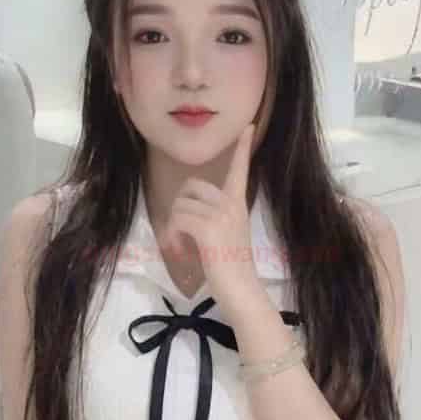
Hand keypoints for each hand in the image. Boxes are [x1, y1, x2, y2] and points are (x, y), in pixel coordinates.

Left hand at [161, 122, 263, 311]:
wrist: (242, 292)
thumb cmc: (233, 271)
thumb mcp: (228, 237)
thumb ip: (215, 220)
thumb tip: (188, 216)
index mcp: (239, 205)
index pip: (240, 170)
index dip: (243, 148)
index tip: (248, 127)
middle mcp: (232, 204)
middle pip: (192, 186)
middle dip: (179, 206)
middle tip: (179, 232)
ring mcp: (221, 214)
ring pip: (181, 205)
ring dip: (173, 227)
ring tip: (179, 247)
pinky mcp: (208, 228)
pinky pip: (178, 219)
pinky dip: (172, 236)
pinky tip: (179, 251)